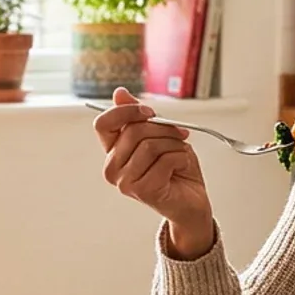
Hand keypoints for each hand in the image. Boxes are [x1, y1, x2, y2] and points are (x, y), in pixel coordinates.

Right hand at [94, 87, 215, 257]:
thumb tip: (119, 92)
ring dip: (174, 144)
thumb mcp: (158, 135)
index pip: (103, 124)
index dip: (127, 112)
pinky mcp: (143, 191)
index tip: (150, 113)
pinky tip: (182, 166)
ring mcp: (125, 182)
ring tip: (181, 153)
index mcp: (112, 152)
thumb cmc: (175, 168)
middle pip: (133, 132)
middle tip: (180, 134)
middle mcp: (113, 169)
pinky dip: (181, 158)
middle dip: (163, 128)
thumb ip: (138, 116)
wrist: (191, 202)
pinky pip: (165, 161)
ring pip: (150, 146)